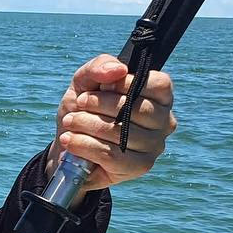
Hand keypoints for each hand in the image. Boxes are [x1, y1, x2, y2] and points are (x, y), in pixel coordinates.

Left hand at [47, 54, 175, 189]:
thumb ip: (99, 66)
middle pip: (135, 108)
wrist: (67, 145)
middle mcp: (165, 121)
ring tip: (70, 122)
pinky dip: (84, 145)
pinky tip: (70, 140)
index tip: (101, 85)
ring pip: (121, 132)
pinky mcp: (139, 167)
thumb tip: (117, 70)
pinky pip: (112, 155)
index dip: (126, 82)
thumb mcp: (85, 81)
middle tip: (79, 104)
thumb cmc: (84, 110)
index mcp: (160, 97)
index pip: (158, 84)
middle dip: (98, 104)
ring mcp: (155, 146)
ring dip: (86, 124)